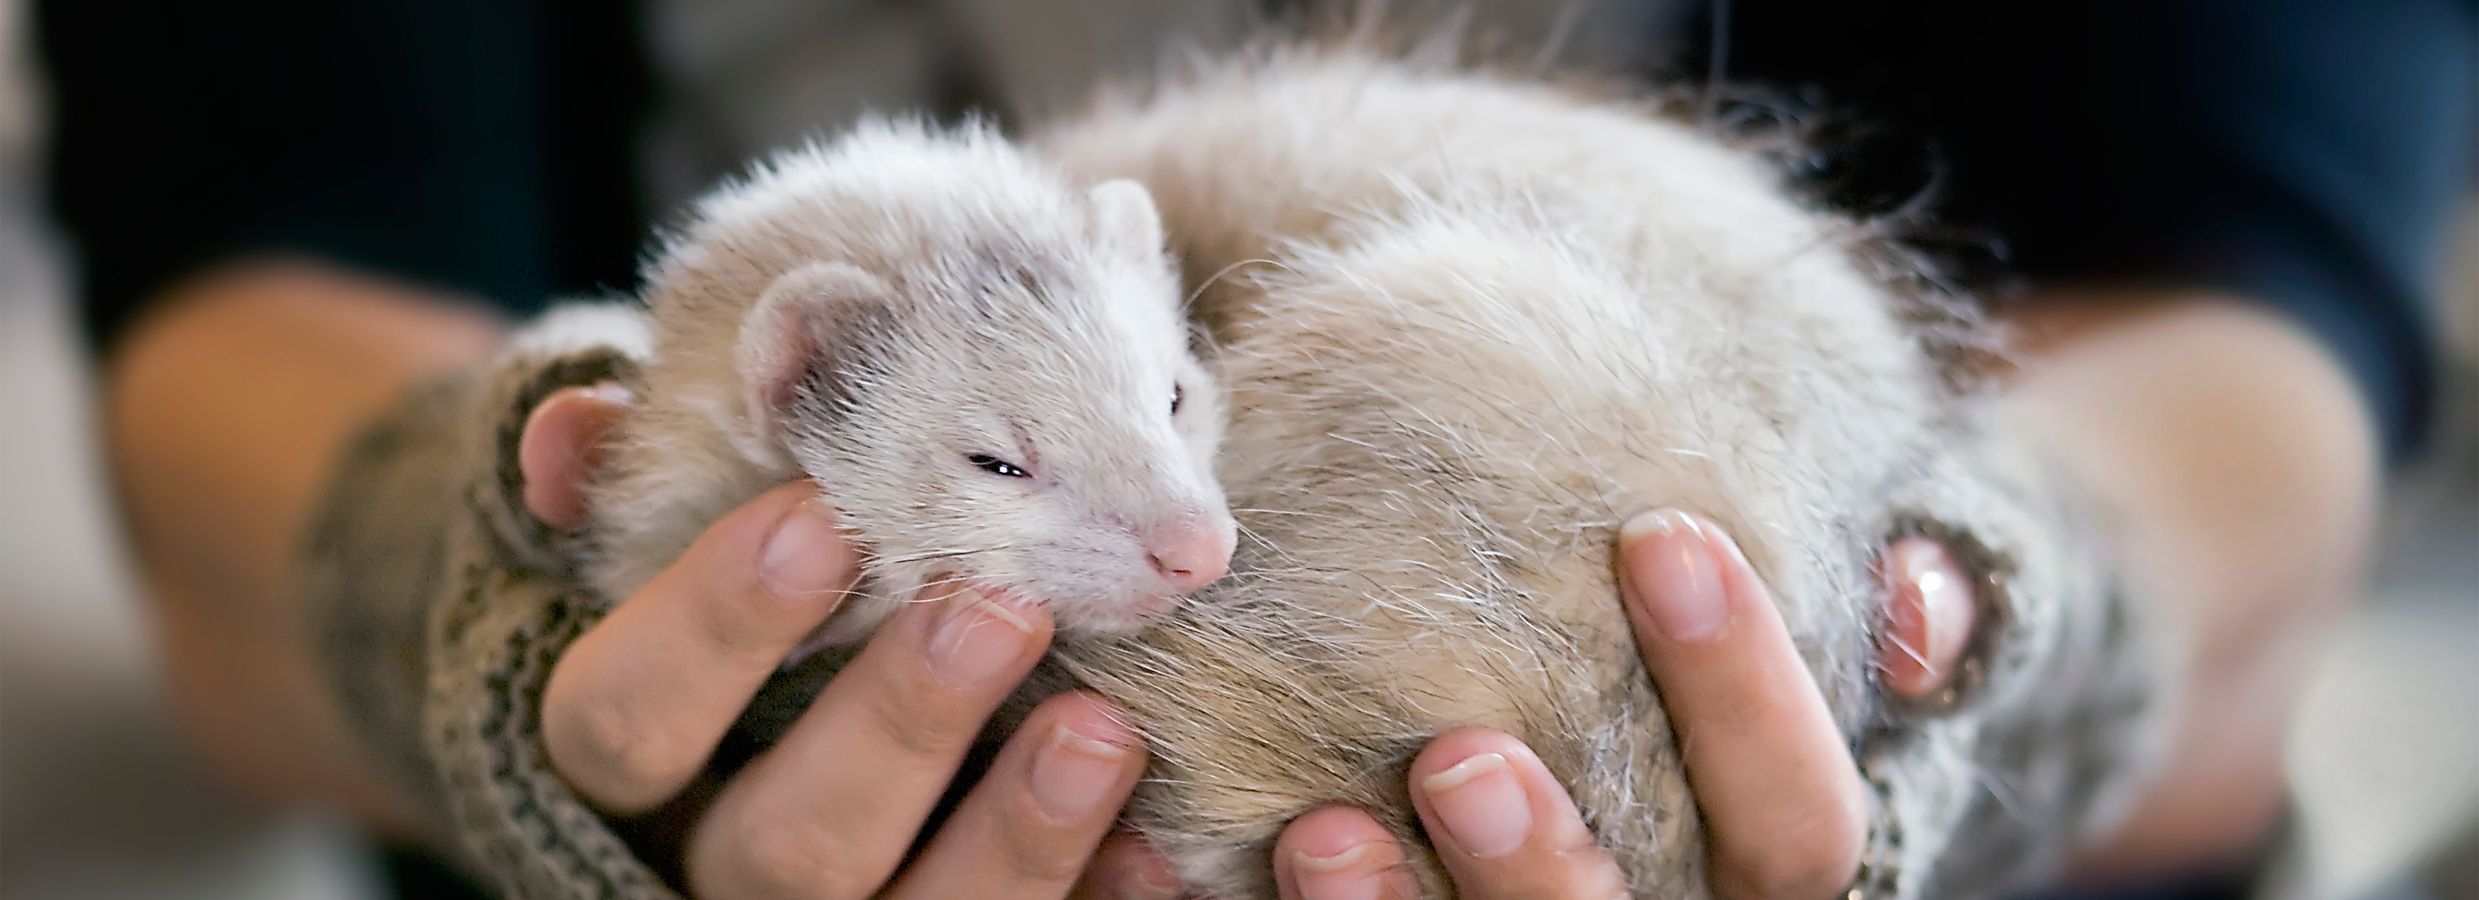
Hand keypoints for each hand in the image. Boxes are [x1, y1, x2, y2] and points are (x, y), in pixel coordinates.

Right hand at [519, 386, 1149, 898]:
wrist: (772, 740)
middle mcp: (717, 864)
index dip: (716, 626)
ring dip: (1011, 837)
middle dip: (897, 730)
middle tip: (998, 609)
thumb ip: (628, 489)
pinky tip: (1158, 850)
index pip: (622, 717)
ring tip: (1103, 728)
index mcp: (630, 765)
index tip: (824, 514)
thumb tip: (569, 431)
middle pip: (780, 847)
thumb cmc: (732, 611)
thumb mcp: (664, 542)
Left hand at [1077, 510, 1979, 899]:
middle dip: (1543, 869)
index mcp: (1759, 876)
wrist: (1620, 739)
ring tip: (1314, 834)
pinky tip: (1164, 851)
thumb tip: (1919, 603)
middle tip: (1455, 751)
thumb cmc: (1708, 693)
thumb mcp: (1795, 656)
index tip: (1661, 531)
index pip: (1795, 827)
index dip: (1744, 695)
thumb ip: (1885, 615)